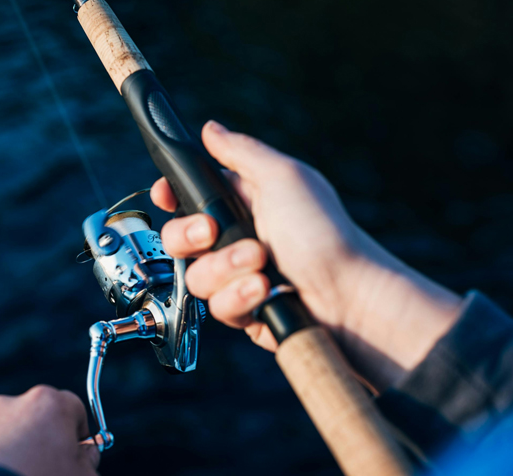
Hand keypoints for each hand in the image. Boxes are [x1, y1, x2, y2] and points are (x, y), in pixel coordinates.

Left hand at [0, 385, 101, 475]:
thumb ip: (90, 463)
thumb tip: (85, 457)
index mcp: (47, 404)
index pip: (73, 408)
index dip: (78, 434)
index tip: (78, 458)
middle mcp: (10, 405)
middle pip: (36, 420)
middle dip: (43, 444)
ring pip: (4, 438)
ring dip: (13, 457)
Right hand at [152, 121, 462, 391]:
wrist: (347, 296)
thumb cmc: (324, 232)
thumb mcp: (283, 178)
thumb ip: (241, 151)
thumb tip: (210, 128)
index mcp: (242, 203)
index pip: (189, 196)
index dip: (171, 195)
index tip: (165, 194)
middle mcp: (235, 239)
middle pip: (178, 238)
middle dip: (191, 236)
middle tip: (214, 232)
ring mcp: (238, 277)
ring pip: (196, 276)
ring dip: (227, 269)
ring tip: (262, 265)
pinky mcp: (244, 310)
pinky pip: (218, 308)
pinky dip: (240, 298)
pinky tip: (266, 291)